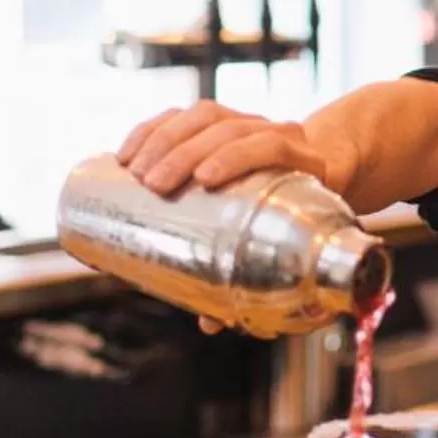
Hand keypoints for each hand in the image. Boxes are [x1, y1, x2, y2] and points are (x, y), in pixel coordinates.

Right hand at [118, 103, 355, 332]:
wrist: (310, 175)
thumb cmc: (297, 225)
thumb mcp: (286, 247)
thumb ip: (252, 282)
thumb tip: (209, 324)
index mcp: (303, 162)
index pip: (270, 145)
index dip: (236, 157)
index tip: (203, 182)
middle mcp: (278, 132)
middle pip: (229, 128)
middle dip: (185, 152)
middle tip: (155, 185)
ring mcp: (247, 121)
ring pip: (204, 115)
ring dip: (164, 138)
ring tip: (137, 172)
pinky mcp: (218, 119)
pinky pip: (183, 113)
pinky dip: (152, 128)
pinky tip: (127, 152)